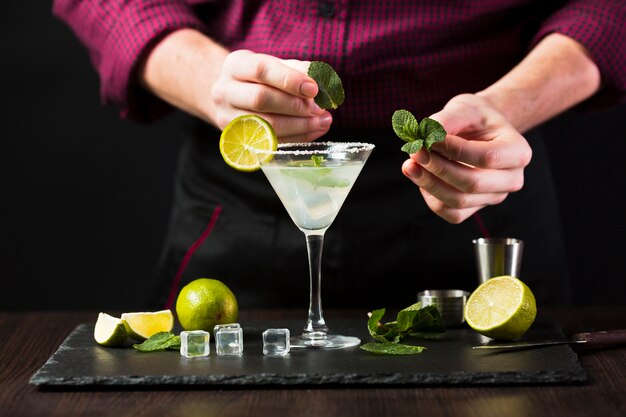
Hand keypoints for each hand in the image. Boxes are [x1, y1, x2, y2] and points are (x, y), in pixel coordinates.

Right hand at [210, 50, 331, 141]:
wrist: (232, 99)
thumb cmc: (260, 80)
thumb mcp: (275, 66)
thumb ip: (297, 69)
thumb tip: (321, 80)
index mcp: (235, 65)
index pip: (261, 69)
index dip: (289, 79)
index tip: (314, 89)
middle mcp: (224, 91)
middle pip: (261, 99)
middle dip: (295, 106)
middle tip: (320, 109)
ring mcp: (227, 118)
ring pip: (265, 124)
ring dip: (300, 125)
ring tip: (323, 121)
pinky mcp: (236, 140)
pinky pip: (269, 142)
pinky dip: (296, 137)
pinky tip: (313, 131)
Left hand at [401, 94, 531, 223]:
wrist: (478, 131)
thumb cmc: (474, 117)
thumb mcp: (464, 108)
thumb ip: (446, 120)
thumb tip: (426, 137)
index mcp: (519, 152)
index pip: (486, 157)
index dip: (453, 150)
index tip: (427, 137)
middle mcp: (512, 179)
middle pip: (472, 183)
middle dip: (438, 168)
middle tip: (414, 151)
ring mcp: (494, 197)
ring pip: (458, 201)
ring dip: (428, 184)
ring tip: (409, 165)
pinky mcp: (475, 207)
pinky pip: (450, 213)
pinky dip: (430, 196)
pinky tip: (421, 177)